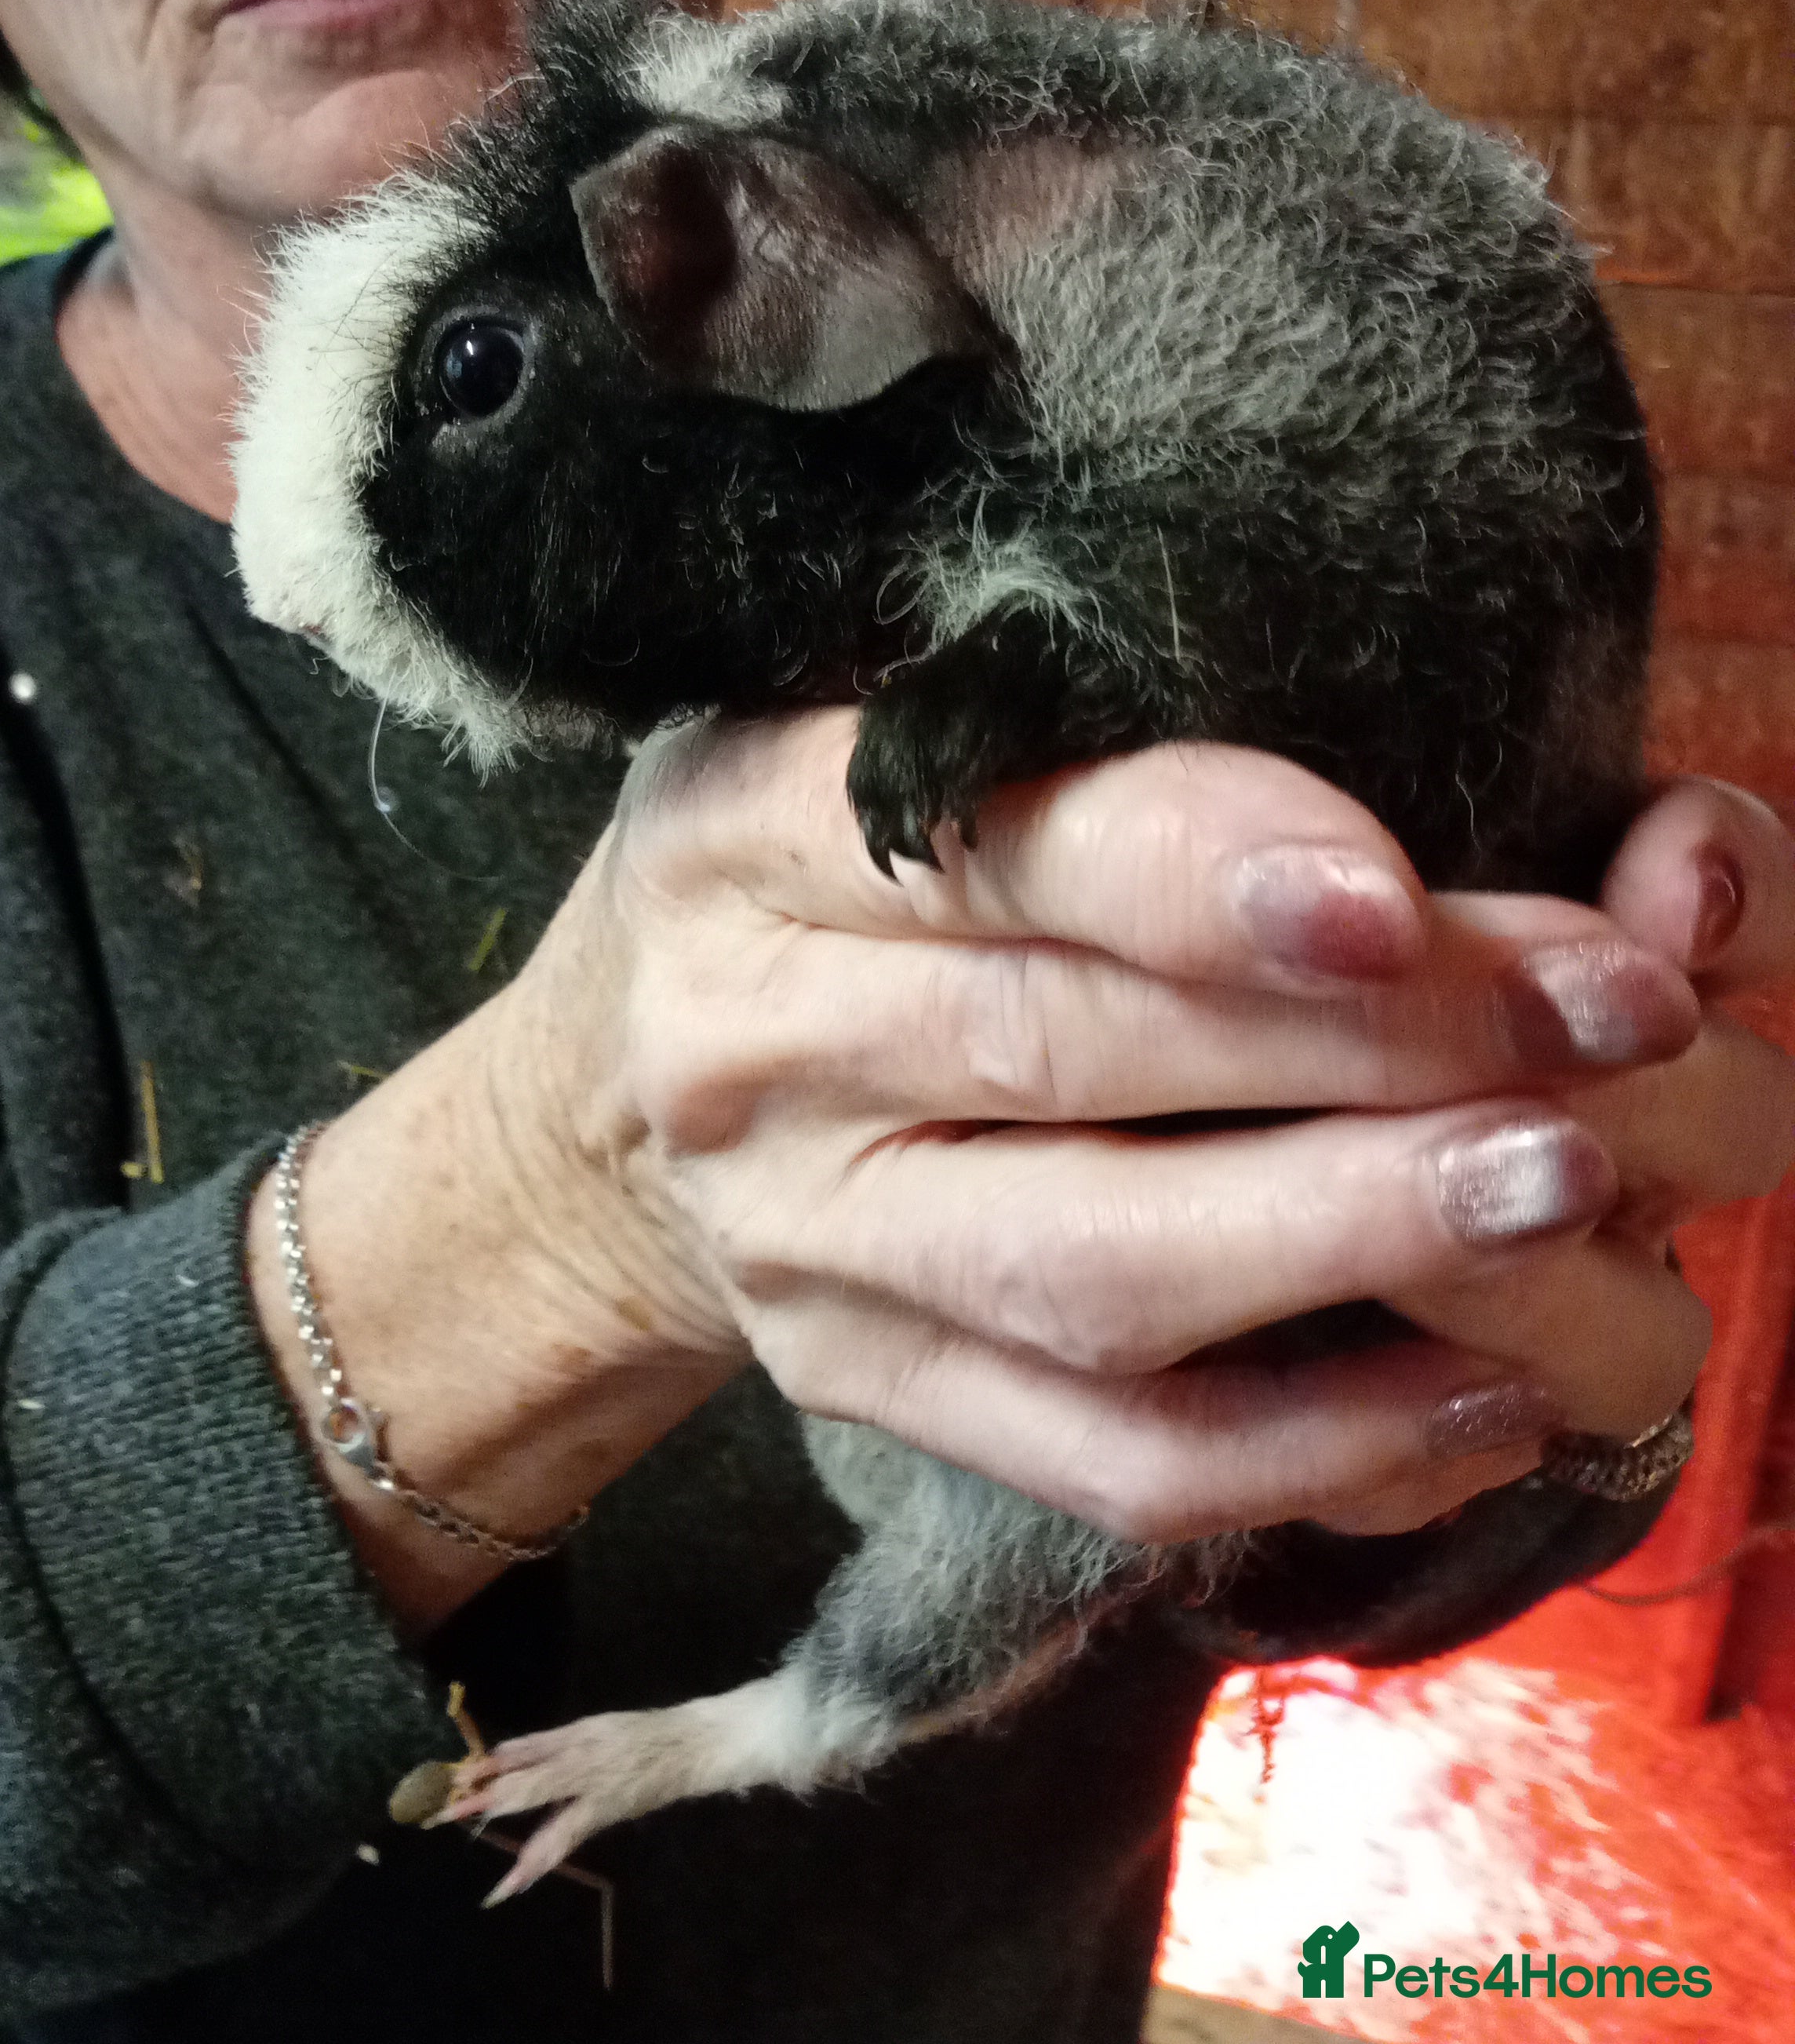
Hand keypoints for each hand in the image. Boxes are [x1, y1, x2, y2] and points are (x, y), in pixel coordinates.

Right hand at [520, 716, 1787, 1548]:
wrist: (590, 1120)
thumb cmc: (780, 885)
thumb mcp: (836, 738)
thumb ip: (1046, 747)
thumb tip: (1380, 805)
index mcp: (744, 830)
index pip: (972, 839)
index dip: (1185, 867)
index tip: (1394, 894)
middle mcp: (753, 1044)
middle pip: (1070, 1055)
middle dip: (1357, 1046)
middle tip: (1607, 1022)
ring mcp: (807, 1251)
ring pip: (1095, 1276)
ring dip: (1349, 1242)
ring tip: (1570, 1193)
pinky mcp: (868, 1395)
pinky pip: (1099, 1460)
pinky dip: (1305, 1442)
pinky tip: (1489, 1388)